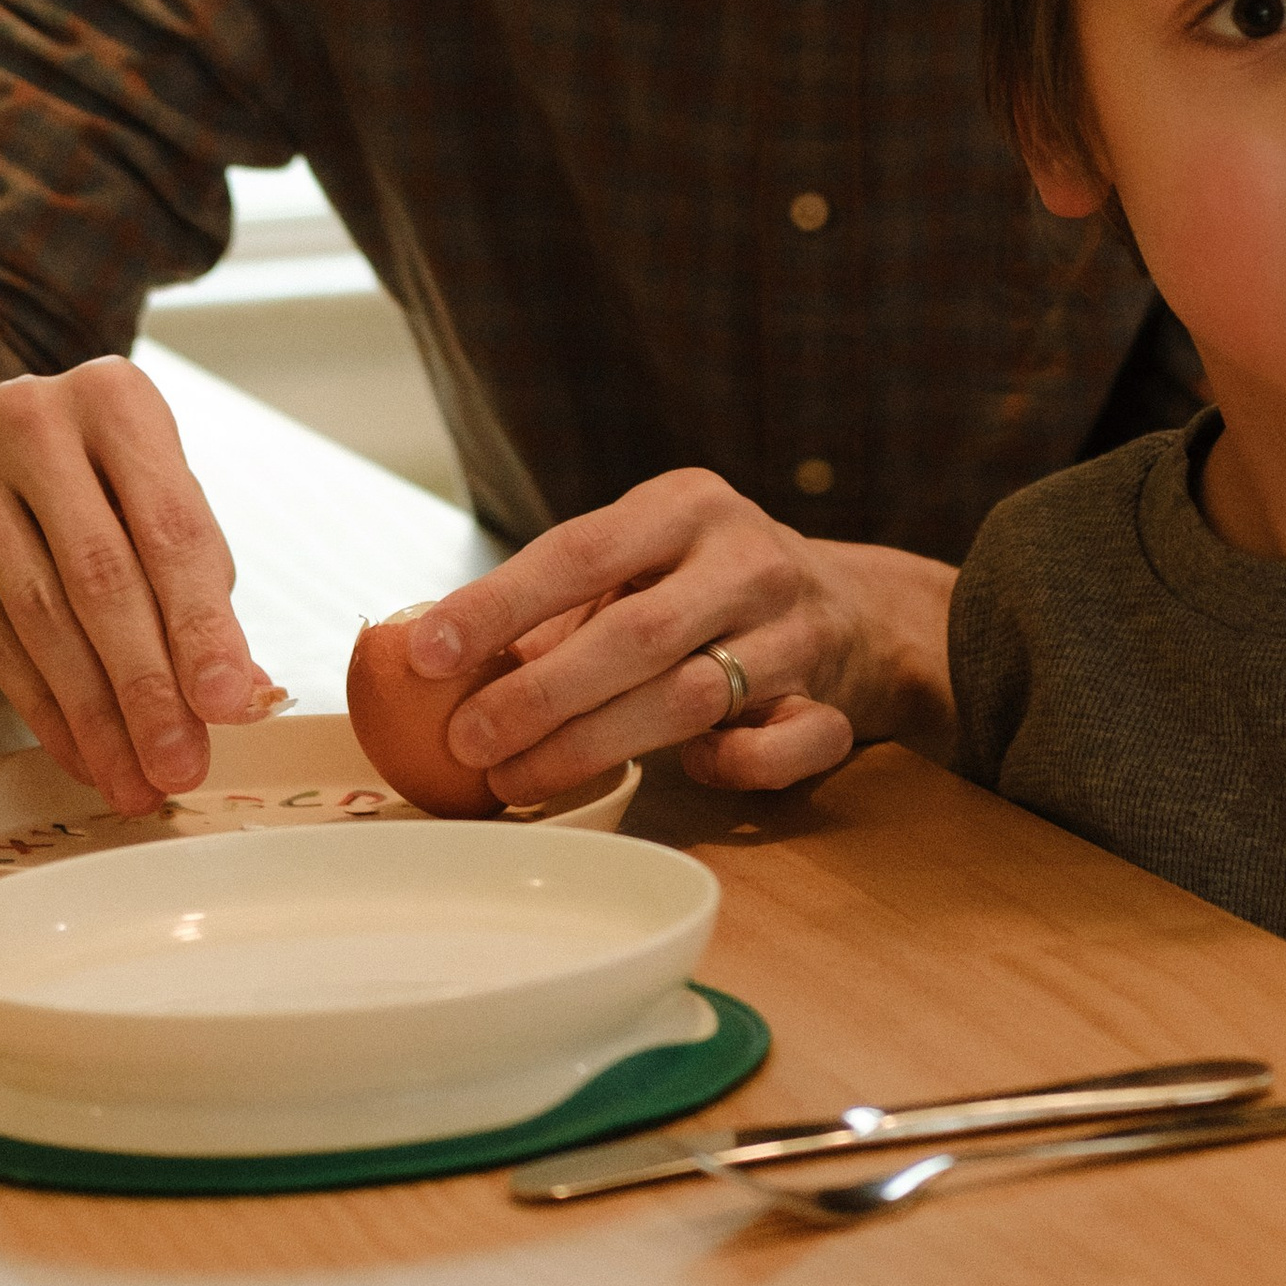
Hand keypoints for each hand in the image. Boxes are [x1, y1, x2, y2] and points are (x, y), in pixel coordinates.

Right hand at [0, 358, 271, 811]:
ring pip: (40, 618)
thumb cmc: (105, 485)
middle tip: (180, 764)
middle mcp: (28, 417)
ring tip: (136, 778)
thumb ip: (204, 591)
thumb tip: (246, 697)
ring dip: (96, 715)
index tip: (229, 705)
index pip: (170, 526)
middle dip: (147, 685)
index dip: (202, 624)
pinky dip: (43, 709)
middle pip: (99, 576)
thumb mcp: (162, 506)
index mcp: (115, 396)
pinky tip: (82, 752)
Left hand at [398, 469, 956, 802]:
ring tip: (514, 779)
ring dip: (592, 746)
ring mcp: (798, 631)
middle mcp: (747, 560)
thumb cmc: (708, 587)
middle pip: (633, 633)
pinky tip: (686, 773)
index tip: (427, 653)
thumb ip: (557, 603)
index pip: (580, 550)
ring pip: (691, 698)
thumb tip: (433, 658)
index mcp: (686, 506)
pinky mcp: (835, 700)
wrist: (859, 610)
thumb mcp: (642, 563)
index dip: (498, 604)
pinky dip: (730, 767)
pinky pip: (779, 747)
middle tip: (465, 740)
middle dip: (539, 695)